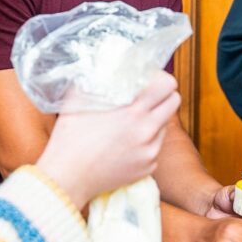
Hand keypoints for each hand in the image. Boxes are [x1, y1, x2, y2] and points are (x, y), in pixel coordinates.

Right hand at [37, 71, 179, 209]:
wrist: (67, 177)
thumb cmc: (69, 137)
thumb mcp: (78, 98)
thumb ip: (96, 78)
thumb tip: (104, 63)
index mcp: (133, 112)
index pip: (168, 86)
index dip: (160, 79)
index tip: (148, 80)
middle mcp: (147, 131)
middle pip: (174, 103)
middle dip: (162, 97)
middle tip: (145, 97)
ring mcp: (150, 152)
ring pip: (164, 126)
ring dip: (152, 120)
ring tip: (129, 123)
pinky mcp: (148, 168)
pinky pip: (155, 148)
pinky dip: (145, 142)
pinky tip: (124, 144)